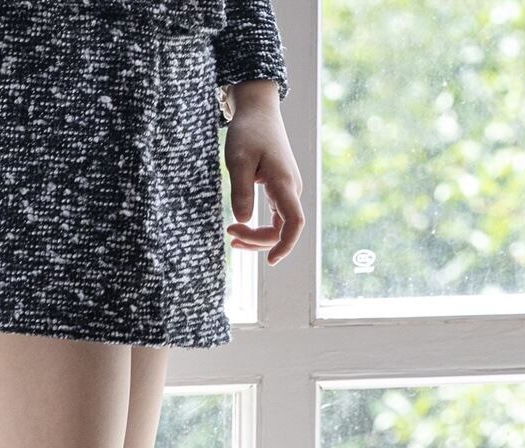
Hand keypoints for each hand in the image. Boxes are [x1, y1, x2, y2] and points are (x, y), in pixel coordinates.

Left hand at [222, 79, 303, 265]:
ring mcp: (288, 190)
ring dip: (257, 236)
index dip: (285, 246)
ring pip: (278, 226)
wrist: (259, 110)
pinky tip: (242, 227)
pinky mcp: (281, 189)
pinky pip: (275, 217)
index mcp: (284, 183)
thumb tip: (242, 220)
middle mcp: (291, 189)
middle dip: (257, 240)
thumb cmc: (248, 131)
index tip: (270, 261)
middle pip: (283, 230)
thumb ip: (241, 191)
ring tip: (232, 236)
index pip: (294, 223)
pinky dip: (259, 227)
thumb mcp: (238, 159)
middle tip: (229, 234)